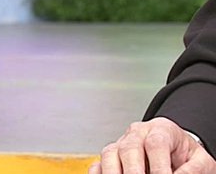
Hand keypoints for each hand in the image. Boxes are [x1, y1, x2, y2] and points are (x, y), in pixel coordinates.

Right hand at [91, 118, 215, 173]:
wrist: (176, 151)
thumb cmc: (186, 155)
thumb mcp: (201, 160)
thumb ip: (193, 169)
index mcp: (161, 129)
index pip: (156, 144)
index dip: (159, 165)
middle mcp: (137, 134)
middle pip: (129, 148)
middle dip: (134, 171)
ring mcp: (121, 144)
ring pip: (109, 154)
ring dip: (114, 173)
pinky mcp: (111, 157)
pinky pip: (98, 164)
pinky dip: (99, 173)